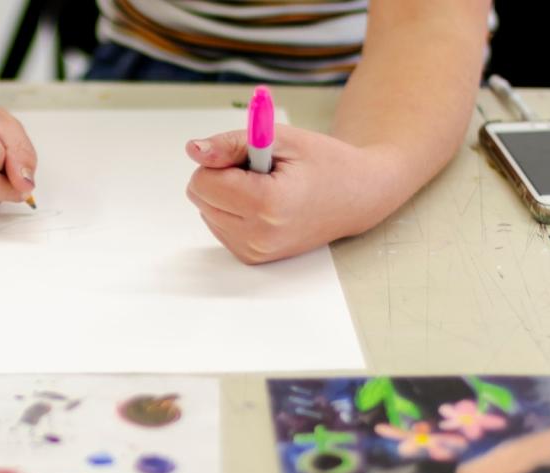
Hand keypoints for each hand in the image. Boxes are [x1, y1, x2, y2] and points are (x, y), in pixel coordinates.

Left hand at [184, 126, 405, 264]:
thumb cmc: (323, 163)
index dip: (224, 159)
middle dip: (223, 176)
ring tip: (268, 189)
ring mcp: (255, 251)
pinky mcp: (253, 257)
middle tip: (262, 172)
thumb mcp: (280, 139)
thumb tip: (193, 150)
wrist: (356, 197)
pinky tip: (265, 206)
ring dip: (228, 194)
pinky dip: (233, 210)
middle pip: (200, 196)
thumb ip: (232, 144)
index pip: (203, 180)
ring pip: (206, 211)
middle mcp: (259, 235)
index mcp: (267, 204)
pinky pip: (218, 225)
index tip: (254, 156)